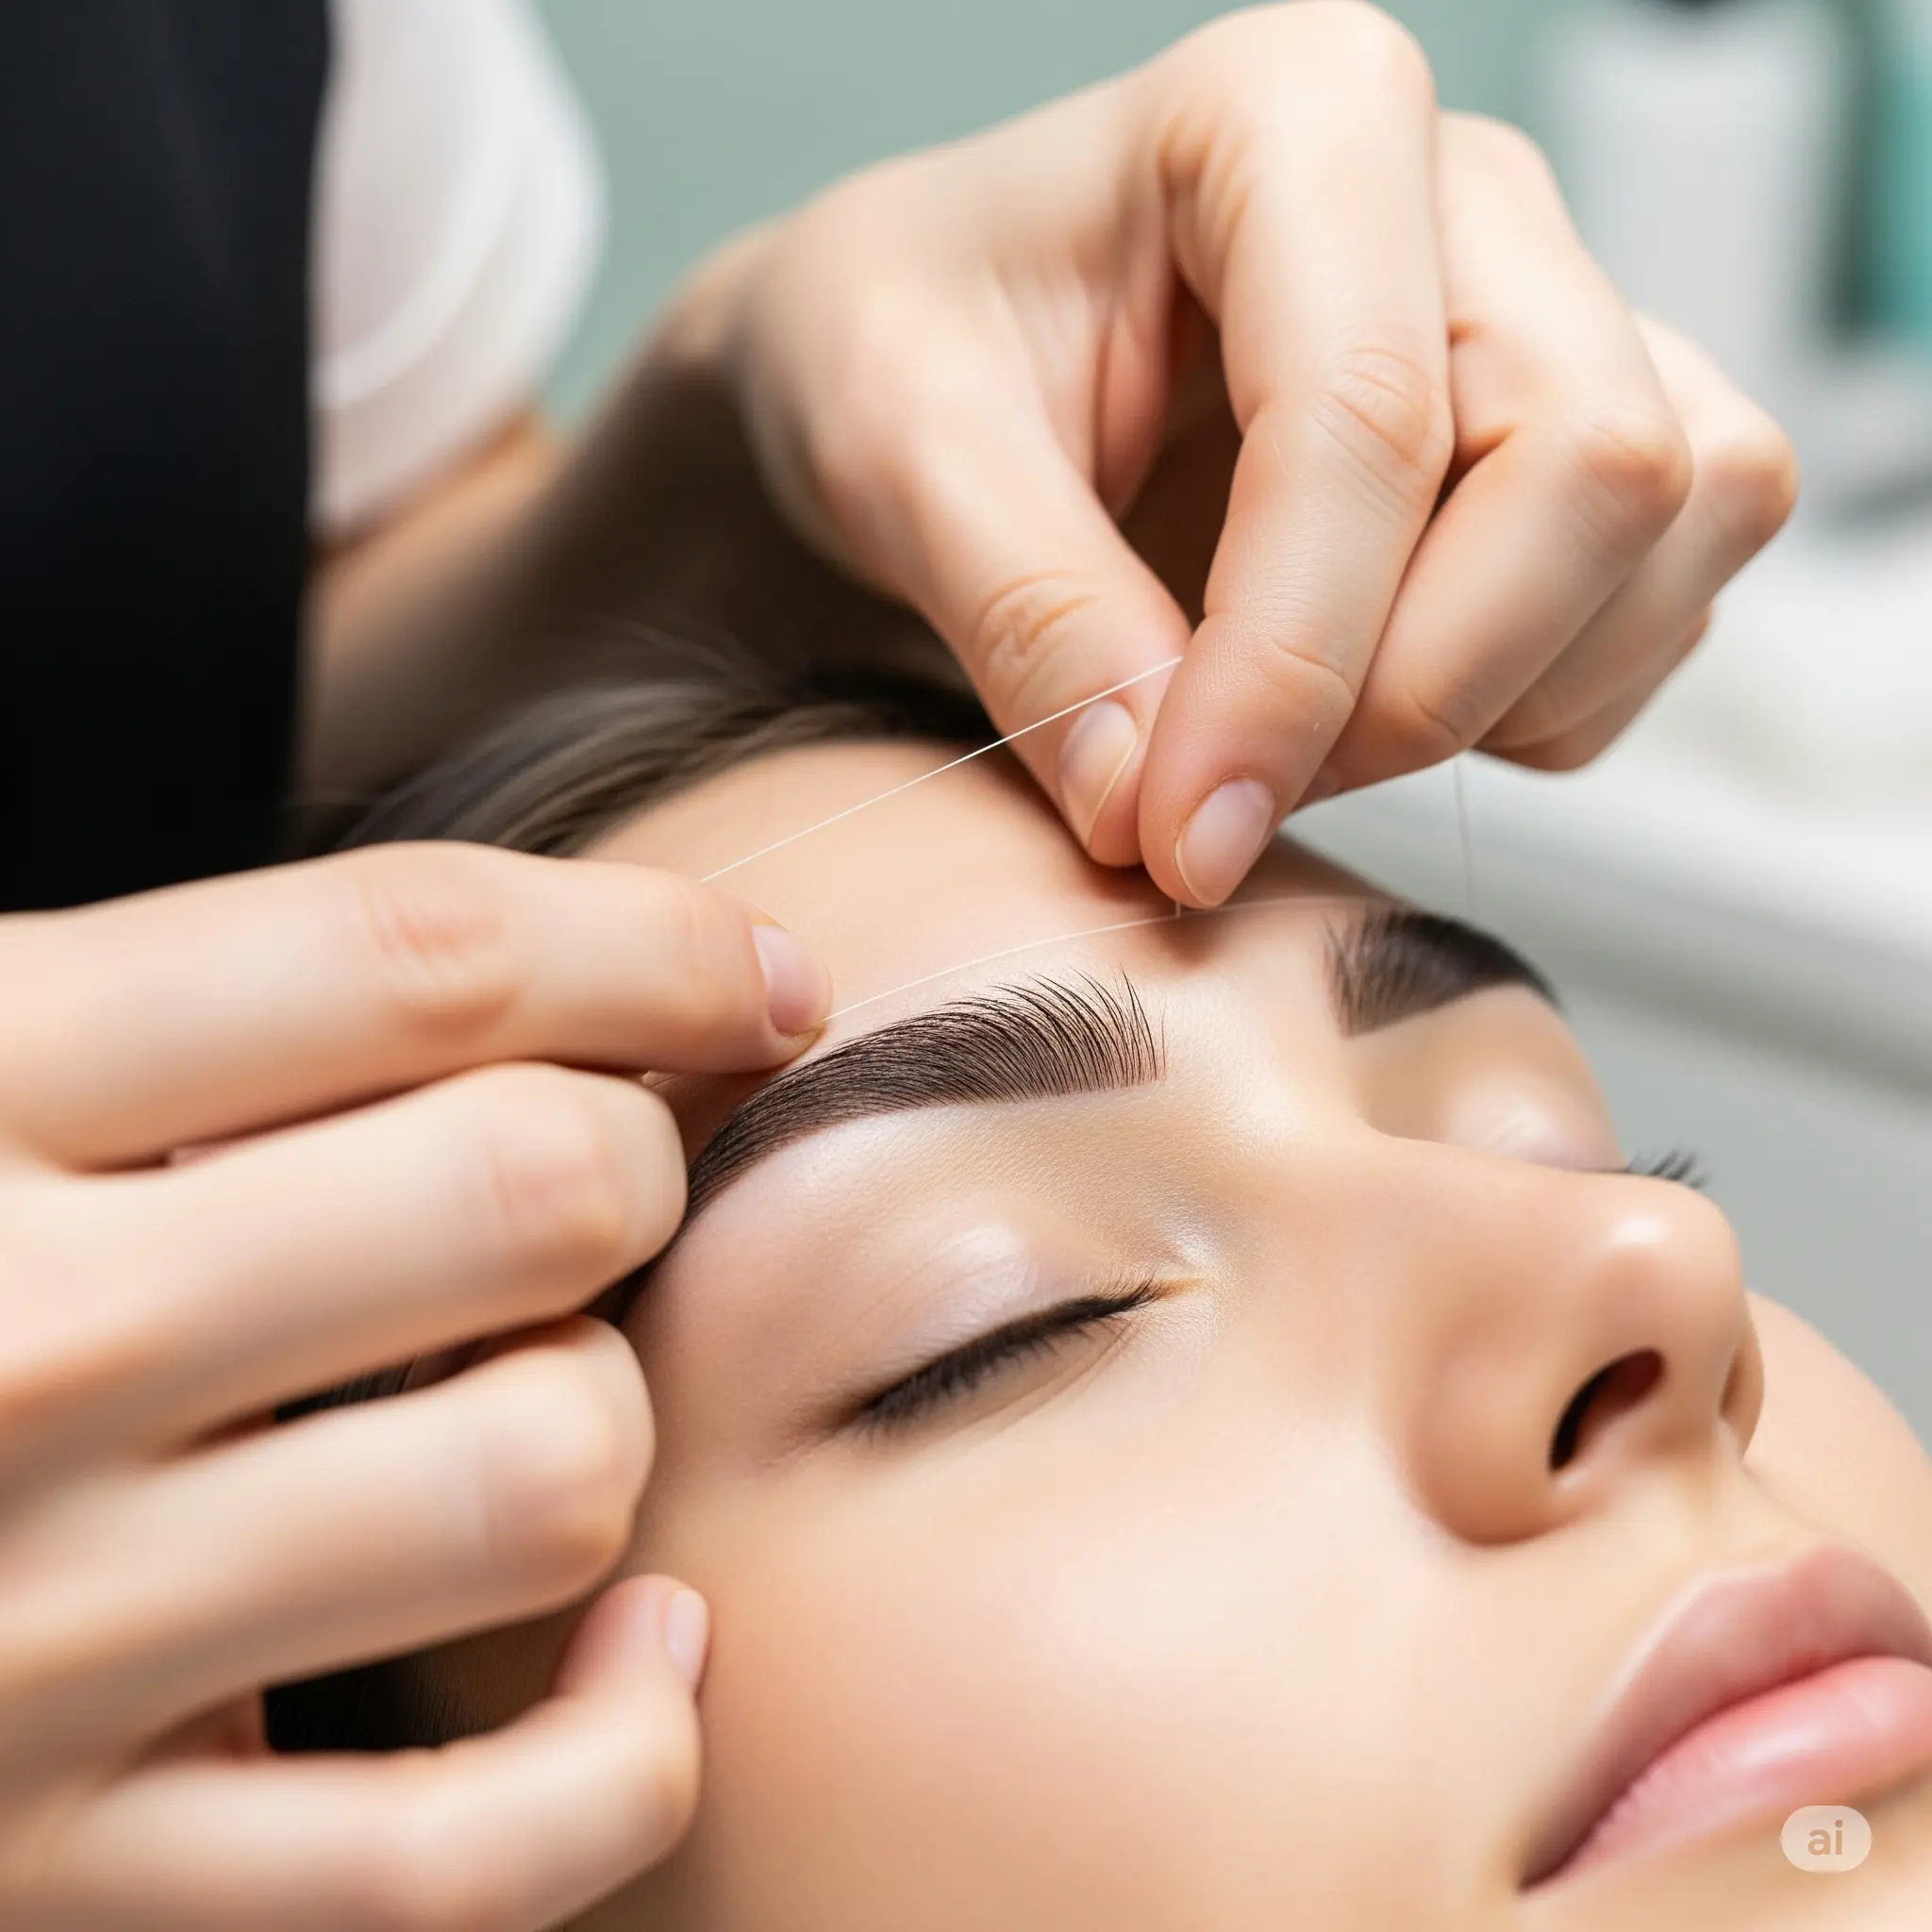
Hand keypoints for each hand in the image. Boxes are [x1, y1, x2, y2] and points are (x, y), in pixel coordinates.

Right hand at [0, 845, 827, 1929]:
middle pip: (538, 1189)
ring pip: (549, 1474)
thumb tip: (608, 994)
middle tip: (593, 1176)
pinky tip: (631, 1634)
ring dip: (602, 1409)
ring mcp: (36, 1647)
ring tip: (513, 1387)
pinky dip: (622, 1742)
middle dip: (633, 1159)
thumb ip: (217, 1015)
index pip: (422, 956)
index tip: (753, 973)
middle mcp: (3, 1352)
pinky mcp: (67, 1889)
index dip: (656, 942)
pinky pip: (471, 1851)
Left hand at [693, 0, 1796, 904]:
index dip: (1289, 665)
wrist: (936, 372)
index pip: (1368, 416)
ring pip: (1675, 528)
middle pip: (1590, 465)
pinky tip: (1368, 710)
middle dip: (1414, 690)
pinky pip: (1664, 602)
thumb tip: (1156, 800)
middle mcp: (1466, 196)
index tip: (1177, 832)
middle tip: (1225, 797)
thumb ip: (1029, 616)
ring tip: (1286, 745)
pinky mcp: (1579, 443)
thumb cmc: (904, 350)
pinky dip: (1538, 706)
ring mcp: (1549, 315)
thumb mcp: (898, 452)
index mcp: (1296, 111)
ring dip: (1495, 700)